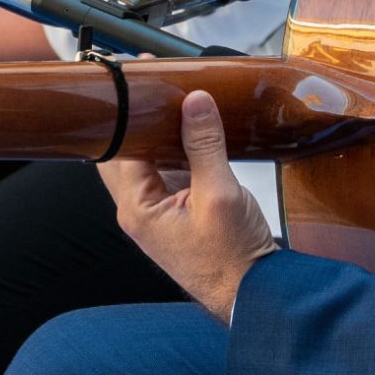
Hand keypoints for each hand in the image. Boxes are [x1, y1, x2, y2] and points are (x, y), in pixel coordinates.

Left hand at [98, 89, 277, 320]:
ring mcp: (156, 213)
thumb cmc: (233, 260)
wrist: (253, 295)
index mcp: (137, 208)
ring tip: (171, 98)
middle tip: (150, 83)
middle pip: (123, 152)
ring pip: (144, 161)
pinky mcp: (175, 213)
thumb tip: (195, 102)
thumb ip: (205, 145)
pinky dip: (172, 149)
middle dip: (135, 118)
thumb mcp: (221, 194)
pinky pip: (165, 172)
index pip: (121, 146)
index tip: (139, 79)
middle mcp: (138, 211)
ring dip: (154, 132)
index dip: (130, 111)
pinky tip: (190, 129)